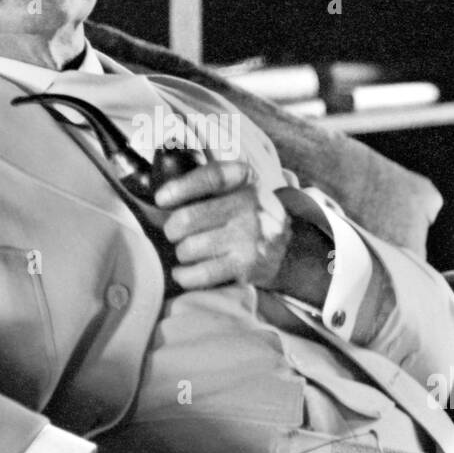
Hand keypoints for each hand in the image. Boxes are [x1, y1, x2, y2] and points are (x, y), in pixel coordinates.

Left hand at [155, 161, 291, 290]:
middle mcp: (251, 206)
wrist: (292, 247)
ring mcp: (249, 237)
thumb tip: (163, 194)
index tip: (161, 198)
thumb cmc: (252, 213)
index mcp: (246, 179)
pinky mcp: (247, 266)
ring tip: (187, 251)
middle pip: (188, 218)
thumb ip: (210, 181)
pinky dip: (184, 275)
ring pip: (189, 248)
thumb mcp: (242, 186)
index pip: (211, 177)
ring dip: (181, 252)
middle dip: (172, 229)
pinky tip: (184, 271)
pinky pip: (200, 274)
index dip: (181, 187)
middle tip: (174, 232)